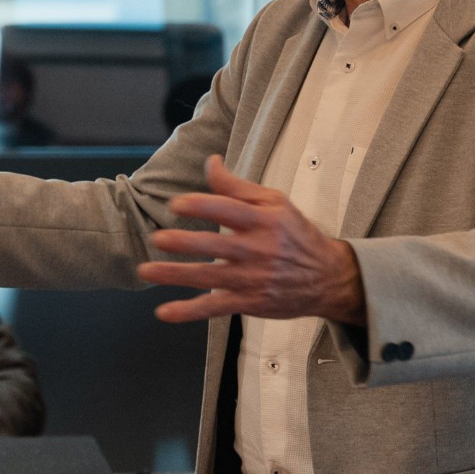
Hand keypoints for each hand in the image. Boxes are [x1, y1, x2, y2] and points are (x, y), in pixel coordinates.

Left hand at [140, 155, 366, 325]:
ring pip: (208, 277)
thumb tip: (210, 162)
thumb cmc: (296, 235)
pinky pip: (214, 307)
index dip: (202, 206)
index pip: (229, 210)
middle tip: (158, 239)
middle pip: (216, 246)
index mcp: (264, 220)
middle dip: (184, 243)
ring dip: (175, 275)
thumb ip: (238, 186)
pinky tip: (164, 312)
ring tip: (146, 271)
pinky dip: (188, 311)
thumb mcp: (275, 202)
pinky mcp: (249, 302)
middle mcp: (258, 250)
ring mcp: (252, 279)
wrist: (328, 277)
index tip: (176, 204)